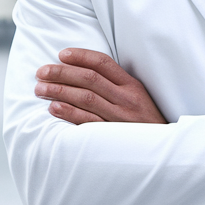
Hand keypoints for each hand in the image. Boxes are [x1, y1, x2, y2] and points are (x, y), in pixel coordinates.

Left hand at [35, 48, 166, 124]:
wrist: (164, 150)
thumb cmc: (145, 122)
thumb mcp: (138, 97)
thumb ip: (116, 85)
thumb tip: (83, 72)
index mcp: (132, 85)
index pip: (103, 63)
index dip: (80, 56)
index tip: (61, 54)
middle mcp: (126, 99)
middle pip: (89, 79)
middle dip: (62, 72)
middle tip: (41, 72)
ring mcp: (120, 118)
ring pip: (86, 98)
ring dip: (59, 91)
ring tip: (40, 89)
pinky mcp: (113, 136)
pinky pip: (88, 122)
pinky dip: (69, 113)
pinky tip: (54, 108)